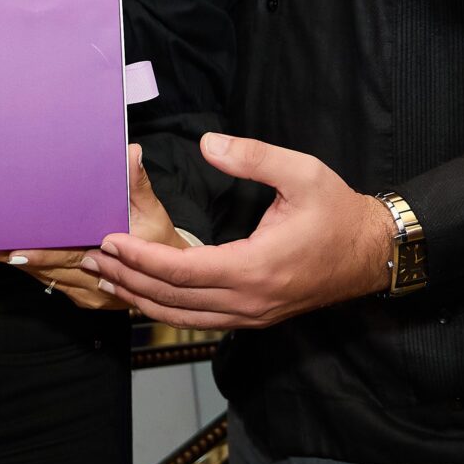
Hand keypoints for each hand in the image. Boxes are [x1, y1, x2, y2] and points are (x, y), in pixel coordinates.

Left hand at [0, 146, 180, 310]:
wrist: (168, 275)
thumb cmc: (158, 240)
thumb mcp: (152, 211)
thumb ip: (137, 184)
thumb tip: (131, 153)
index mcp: (114, 259)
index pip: (70, 256)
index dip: (41, 255)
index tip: (15, 251)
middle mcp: (99, 281)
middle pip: (51, 269)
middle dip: (17, 258)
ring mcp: (89, 292)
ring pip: (48, 278)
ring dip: (20, 265)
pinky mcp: (82, 294)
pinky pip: (52, 282)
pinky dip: (34, 269)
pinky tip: (11, 258)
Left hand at [83, 133, 391, 329]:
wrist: (372, 254)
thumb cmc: (338, 213)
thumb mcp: (303, 172)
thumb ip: (253, 157)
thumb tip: (208, 143)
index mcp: (255, 268)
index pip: (182, 270)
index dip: (140, 258)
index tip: (109, 241)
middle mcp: (248, 301)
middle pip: (173, 299)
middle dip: (128, 279)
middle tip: (90, 259)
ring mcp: (250, 315)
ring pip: (182, 317)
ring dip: (140, 298)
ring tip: (105, 279)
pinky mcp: (253, 317)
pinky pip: (199, 320)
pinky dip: (166, 308)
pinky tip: (144, 295)